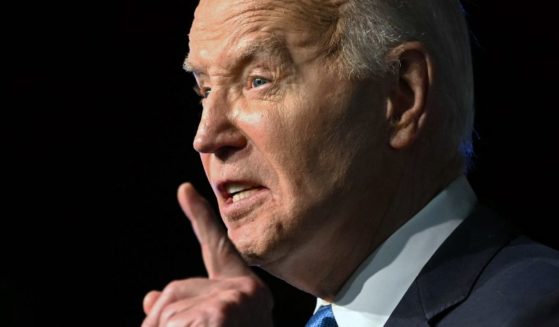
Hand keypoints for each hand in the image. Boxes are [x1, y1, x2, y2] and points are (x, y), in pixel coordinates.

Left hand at [142, 183, 273, 326]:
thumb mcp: (210, 324)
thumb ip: (184, 306)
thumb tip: (149, 296)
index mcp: (247, 290)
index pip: (219, 248)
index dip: (201, 217)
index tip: (185, 190)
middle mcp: (249, 291)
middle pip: (176, 291)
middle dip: (170, 322)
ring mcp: (237, 300)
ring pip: (168, 314)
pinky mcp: (223, 313)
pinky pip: (169, 322)